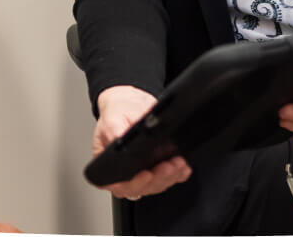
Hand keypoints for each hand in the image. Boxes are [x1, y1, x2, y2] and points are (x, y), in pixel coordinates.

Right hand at [92, 85, 191, 199]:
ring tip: (178, 163)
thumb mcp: (112, 120)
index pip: (120, 185)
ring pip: (158, 184)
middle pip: (143, 188)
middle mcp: (126, 174)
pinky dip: (179, 174)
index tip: (147, 174)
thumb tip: (122, 143)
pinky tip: (183, 167)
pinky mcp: (158, 167)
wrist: (131, 104)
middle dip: (158, 179)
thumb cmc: (117, 114)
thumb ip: (115, 134)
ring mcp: (143, 172)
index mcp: (108, 167)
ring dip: (171, 176)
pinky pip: (170, 178)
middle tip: (168, 166)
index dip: (135, 184)